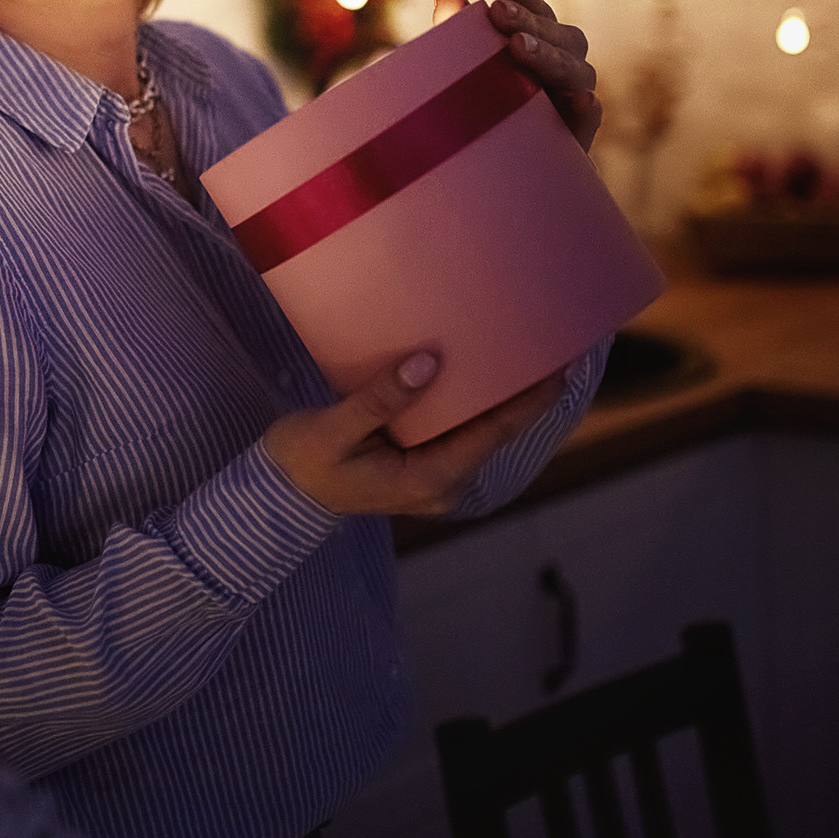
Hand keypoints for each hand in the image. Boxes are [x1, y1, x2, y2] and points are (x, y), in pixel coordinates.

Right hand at [262, 352, 568, 516]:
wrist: (279, 496)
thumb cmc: (300, 463)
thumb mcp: (333, 429)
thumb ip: (380, 400)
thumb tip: (428, 363)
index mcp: (428, 478)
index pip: (493, 432)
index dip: (530, 398)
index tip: (559, 361)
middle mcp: (443, 483)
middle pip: (498, 433)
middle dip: (525, 392)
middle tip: (551, 341)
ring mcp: (436, 478)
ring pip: (482, 432)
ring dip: (503, 395)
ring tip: (527, 349)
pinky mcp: (425, 467)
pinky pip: (462, 432)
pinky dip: (476, 403)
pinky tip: (484, 371)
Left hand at [434, 0, 601, 151]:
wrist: (483, 177)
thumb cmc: (466, 111)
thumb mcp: (452, 74)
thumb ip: (451, 38)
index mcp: (532, 38)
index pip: (531, 4)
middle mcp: (557, 63)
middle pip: (556, 33)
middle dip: (528, 19)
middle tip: (497, 12)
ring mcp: (569, 98)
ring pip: (576, 70)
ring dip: (550, 56)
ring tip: (519, 48)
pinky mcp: (573, 138)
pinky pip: (589, 120)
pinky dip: (587, 108)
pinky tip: (580, 100)